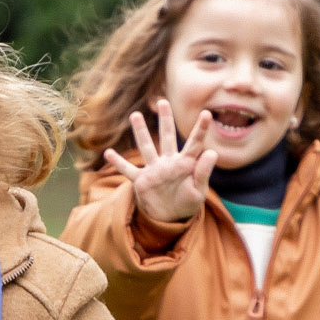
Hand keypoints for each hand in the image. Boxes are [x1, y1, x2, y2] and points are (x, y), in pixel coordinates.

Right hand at [104, 100, 213, 228]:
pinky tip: (108, 153)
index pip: (194, 144)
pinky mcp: (141, 181)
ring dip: (140, 132)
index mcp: (185, 164)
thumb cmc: (187, 202)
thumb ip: (204, 172)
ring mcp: (154, 170)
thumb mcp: (199, 190)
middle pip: (167, 137)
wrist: (170, 217)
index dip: (201, 129)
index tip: (207, 113)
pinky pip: (128, 170)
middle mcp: (168, 163)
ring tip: (134, 115)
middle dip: (165, 119)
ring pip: (146, 147)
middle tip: (162, 101)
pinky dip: (118, 163)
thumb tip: (212, 152)